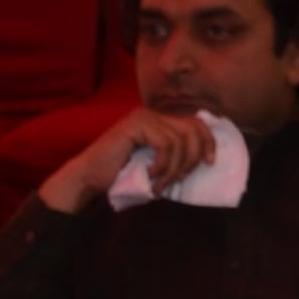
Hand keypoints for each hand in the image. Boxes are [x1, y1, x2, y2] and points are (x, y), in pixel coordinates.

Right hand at [40, 105, 221, 216]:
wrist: (88, 179)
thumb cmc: (122, 176)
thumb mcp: (157, 165)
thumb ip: (176, 156)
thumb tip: (208, 158)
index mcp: (160, 122)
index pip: (196, 124)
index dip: (208, 142)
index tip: (210, 163)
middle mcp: (153, 114)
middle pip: (193, 129)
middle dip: (192, 157)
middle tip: (180, 179)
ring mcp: (144, 117)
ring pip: (180, 140)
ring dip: (174, 167)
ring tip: (161, 184)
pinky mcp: (136, 124)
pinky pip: (166, 143)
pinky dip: (163, 164)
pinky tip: (151, 174)